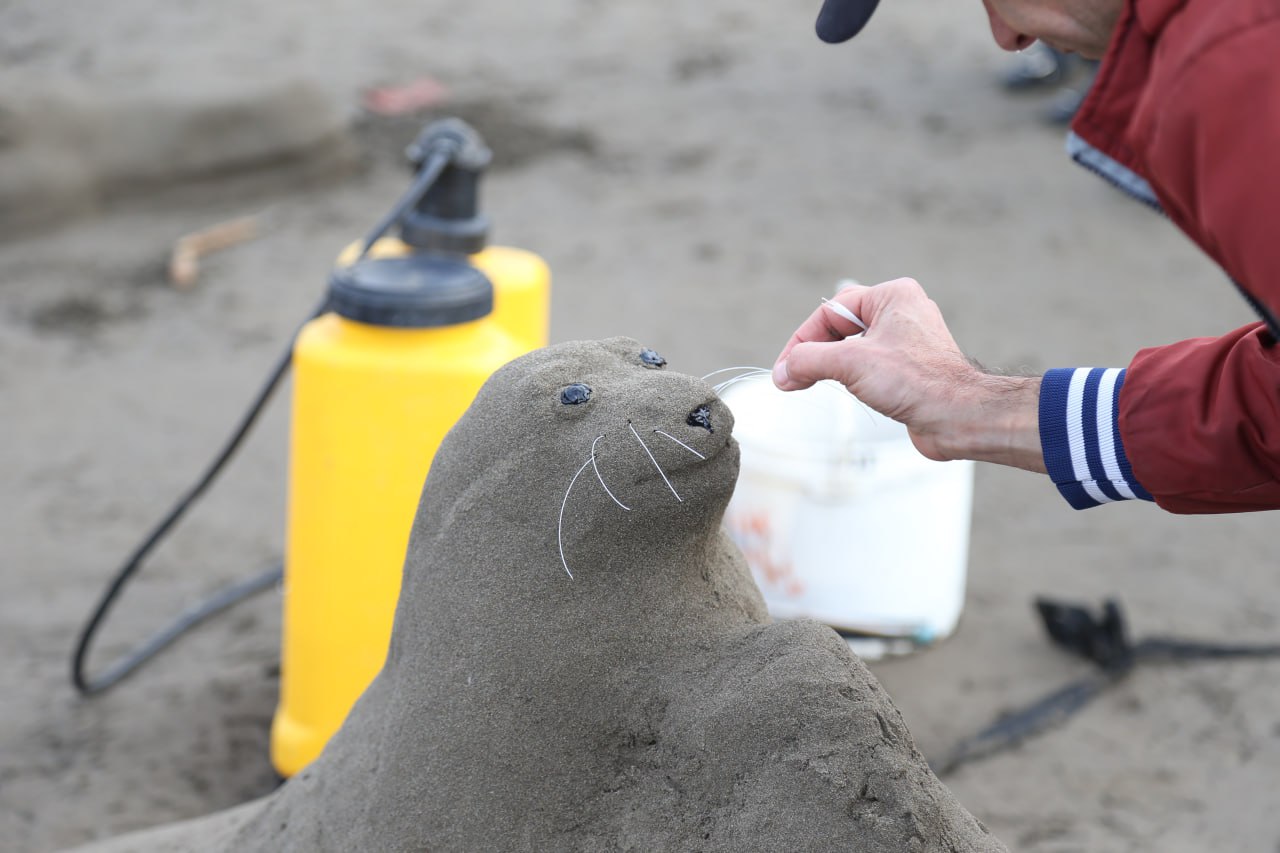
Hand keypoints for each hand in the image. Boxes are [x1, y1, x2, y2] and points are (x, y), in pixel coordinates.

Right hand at [772, 278, 1046, 471]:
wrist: (959, 418)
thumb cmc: (918, 382)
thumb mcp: (850, 363)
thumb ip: (808, 361)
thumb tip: (782, 371)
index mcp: (892, 296)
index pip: (830, 311)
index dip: (802, 340)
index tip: (785, 369)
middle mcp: (901, 312)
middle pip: (839, 327)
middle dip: (816, 353)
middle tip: (794, 378)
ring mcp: (906, 341)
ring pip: (852, 348)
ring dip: (833, 367)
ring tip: (817, 385)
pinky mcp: (909, 368)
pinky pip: (868, 366)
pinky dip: (851, 379)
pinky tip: (849, 393)